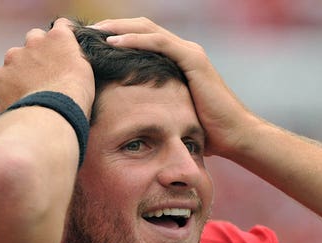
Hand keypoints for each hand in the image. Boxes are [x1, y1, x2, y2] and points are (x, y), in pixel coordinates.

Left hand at [0, 18, 94, 115]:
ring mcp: (13, 58)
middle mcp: (34, 42)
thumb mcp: (86, 72)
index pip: (61, 26)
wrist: (52, 115)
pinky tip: (14, 101)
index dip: (61, 40)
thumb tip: (70, 58)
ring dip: (20, 71)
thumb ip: (76, 57)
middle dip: (37, 53)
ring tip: (29, 93)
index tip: (62, 50)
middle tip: (45, 75)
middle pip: (34, 39)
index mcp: (59, 38)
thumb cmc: (75, 97)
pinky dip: (3, 89)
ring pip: (14, 59)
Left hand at [93, 17, 263, 156]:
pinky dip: (135, 40)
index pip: (142, 39)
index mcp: (177, 60)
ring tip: (94, 32)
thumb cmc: (206, 131)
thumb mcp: (172, 113)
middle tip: (86, 32)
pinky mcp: (193, 59)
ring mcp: (189, 52)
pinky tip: (114, 42)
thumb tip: (132, 117)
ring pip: (147, 29)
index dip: (117, 36)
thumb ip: (156, 105)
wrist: (235, 135)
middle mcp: (183, 50)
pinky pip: (159, 43)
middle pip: (141, 28)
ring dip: (118, 28)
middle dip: (112, 27)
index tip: (92, 43)